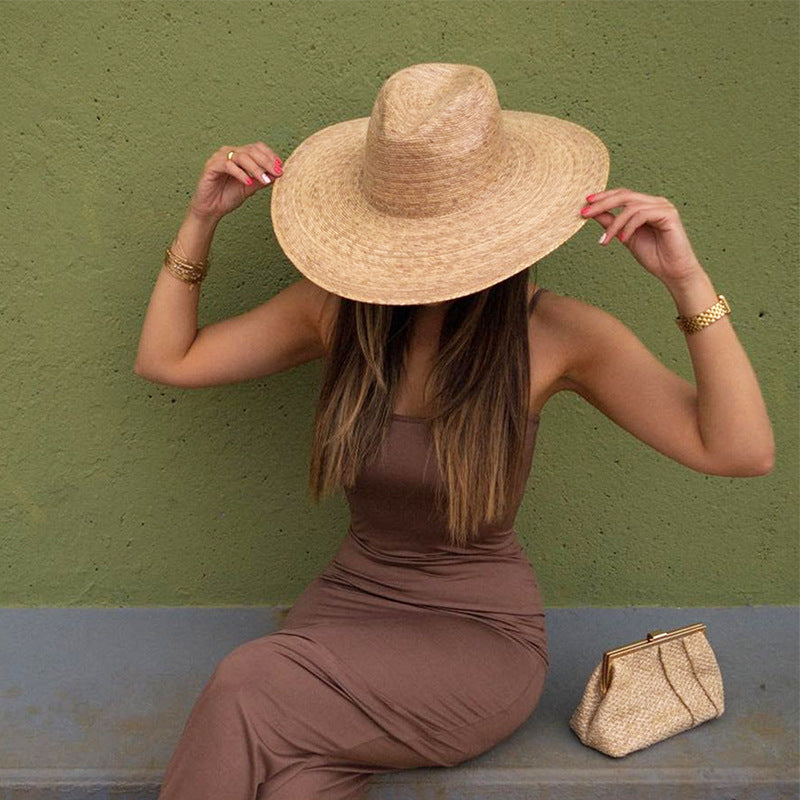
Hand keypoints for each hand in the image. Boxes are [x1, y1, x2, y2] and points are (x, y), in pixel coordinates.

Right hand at [188, 142, 282, 222]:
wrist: (210, 209)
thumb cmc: (228, 197)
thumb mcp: (250, 188)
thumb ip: (261, 180)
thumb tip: (277, 174)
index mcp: (239, 155)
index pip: (257, 148)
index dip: (270, 155)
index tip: (280, 168)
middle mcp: (229, 153)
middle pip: (251, 150)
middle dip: (266, 162)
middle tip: (277, 173)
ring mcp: (219, 158)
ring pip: (241, 156)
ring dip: (255, 168)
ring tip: (265, 180)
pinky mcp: (211, 166)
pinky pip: (228, 165)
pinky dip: (240, 173)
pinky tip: (248, 182)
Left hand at [580, 188, 703, 283]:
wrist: (672, 271)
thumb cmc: (652, 255)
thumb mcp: (624, 237)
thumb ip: (611, 223)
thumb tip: (592, 213)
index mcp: (646, 205)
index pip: (622, 195)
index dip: (603, 197)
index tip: (585, 202)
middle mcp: (655, 202)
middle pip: (624, 196)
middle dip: (602, 204)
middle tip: (585, 213)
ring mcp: (663, 206)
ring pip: (631, 207)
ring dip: (614, 224)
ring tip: (606, 240)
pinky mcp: (669, 215)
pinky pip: (642, 215)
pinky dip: (628, 227)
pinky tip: (622, 240)